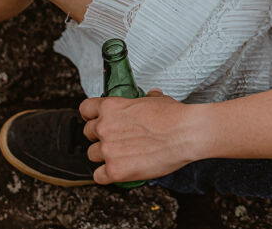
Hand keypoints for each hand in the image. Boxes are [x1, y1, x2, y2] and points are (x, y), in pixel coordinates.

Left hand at [80, 89, 197, 184]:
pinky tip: (121, 170)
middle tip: (117, 139)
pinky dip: (108, 175)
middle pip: (87, 134)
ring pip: (92, 155)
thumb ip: (146, 99)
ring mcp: (108, 150)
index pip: (85, 109)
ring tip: (123, 155)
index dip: (91, 116)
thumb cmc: (174, 116)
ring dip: (104, 156)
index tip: (97, 120)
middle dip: (100, 137)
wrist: (186, 133)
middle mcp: (105, 127)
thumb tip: (150, 96)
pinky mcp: (115, 170)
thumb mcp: (157, 100)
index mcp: (111, 107)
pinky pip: (98, 176)